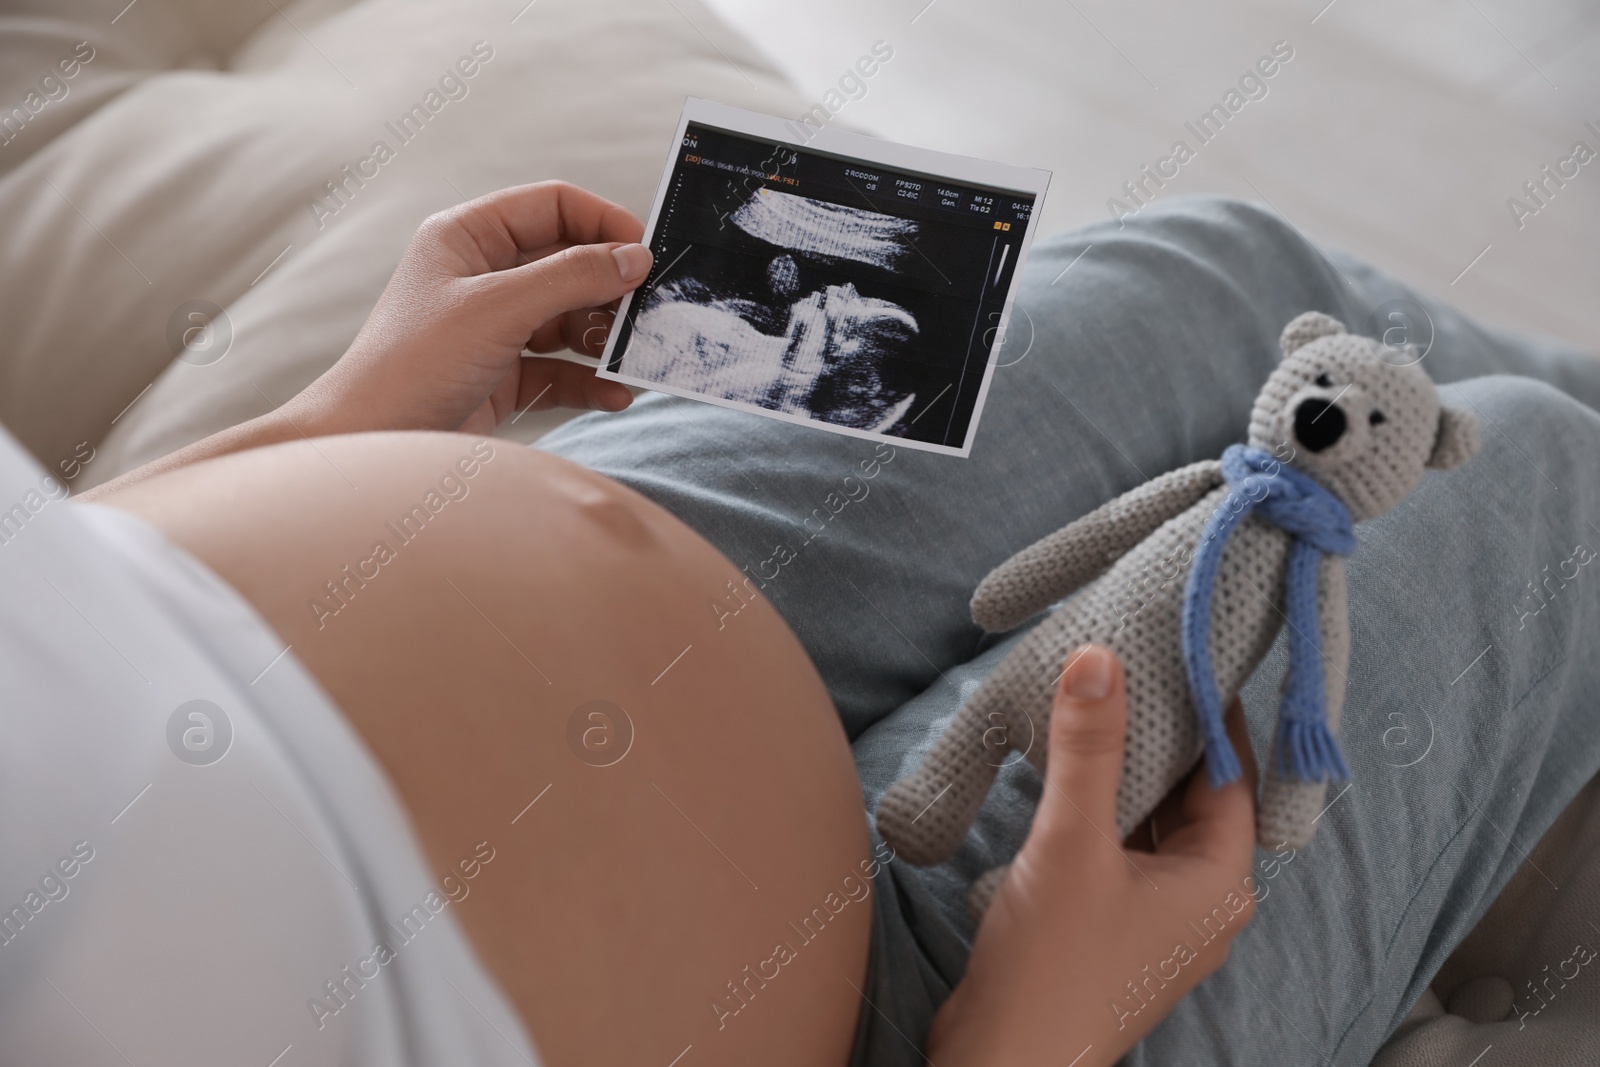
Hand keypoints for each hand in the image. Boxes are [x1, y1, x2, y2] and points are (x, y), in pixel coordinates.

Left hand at [290, 180, 650, 436]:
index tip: (646, 253)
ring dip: (605, 338)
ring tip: (635, 356)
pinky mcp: (503, 377)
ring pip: (570, 319)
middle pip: (568, 263)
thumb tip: (636, 258)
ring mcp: (495, 328)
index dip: (602, 222)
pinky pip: (562, 370)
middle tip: (651, 311)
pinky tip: (616, 394)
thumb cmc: (414, 364)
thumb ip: (571, 277)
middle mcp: (483, 276)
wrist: (371, 443)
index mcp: (468, 237)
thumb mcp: (498, 308)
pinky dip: (591, 380)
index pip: (552, 206)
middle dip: (611, 288)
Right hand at [926, 645, 1258, 1066]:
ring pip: (1154, 820)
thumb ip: (1088, 749)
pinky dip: (1103, 806)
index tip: (1182, 651)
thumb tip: (1101, 657)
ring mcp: (1158, 917)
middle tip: (1133, 661)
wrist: (1001, 1064)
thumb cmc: (1053, 967)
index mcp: (1219, 883)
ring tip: (1100, 701)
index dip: (1209, 712)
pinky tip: (1070, 771)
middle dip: (1163, 733)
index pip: (1231, 774)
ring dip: (1128, 769)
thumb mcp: (1071, 843)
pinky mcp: (1114, 925)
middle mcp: (1202, 900)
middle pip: (1194, 795)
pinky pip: (1122, 846)